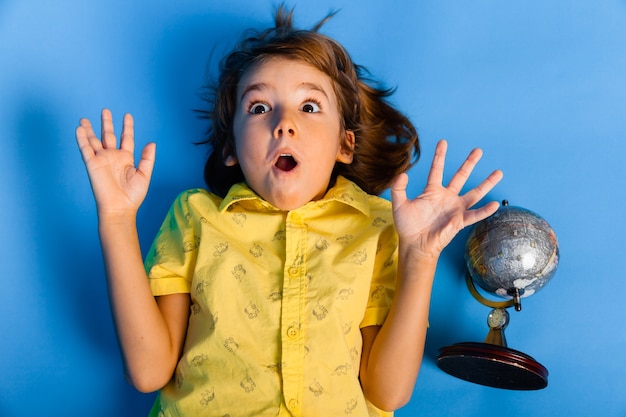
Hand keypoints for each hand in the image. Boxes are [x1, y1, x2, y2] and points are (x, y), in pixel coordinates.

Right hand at [76, 109, 155, 216]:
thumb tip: (152, 143)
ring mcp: (102, 160)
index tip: (128, 115)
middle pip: (108, 136)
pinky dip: (82, 138)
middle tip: (105, 110)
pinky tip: (79, 128)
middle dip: (107, 123)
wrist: (120, 208)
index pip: (126, 138)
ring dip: (89, 129)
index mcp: (126, 158)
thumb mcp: (144, 175)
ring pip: (94, 140)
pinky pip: (85, 149)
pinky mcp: (92, 164)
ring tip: (85, 119)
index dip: (127, 127)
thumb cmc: (133, 195)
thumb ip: (147, 158)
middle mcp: (113, 157)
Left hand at [391, 140, 502, 259]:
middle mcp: (446, 197)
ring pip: (474, 193)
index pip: (437, 169)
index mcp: (432, 191)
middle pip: (460, 176)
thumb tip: (403, 174)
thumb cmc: (407, 226)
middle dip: (469, 163)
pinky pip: (474, 214)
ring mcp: (455, 209)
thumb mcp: (399, 205)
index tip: (443, 141)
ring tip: (499, 172)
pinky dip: (485, 210)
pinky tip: (495, 204)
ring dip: (487, 183)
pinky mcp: (459, 221)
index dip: (439, 156)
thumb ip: (398, 188)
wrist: (415, 245)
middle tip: (478, 150)